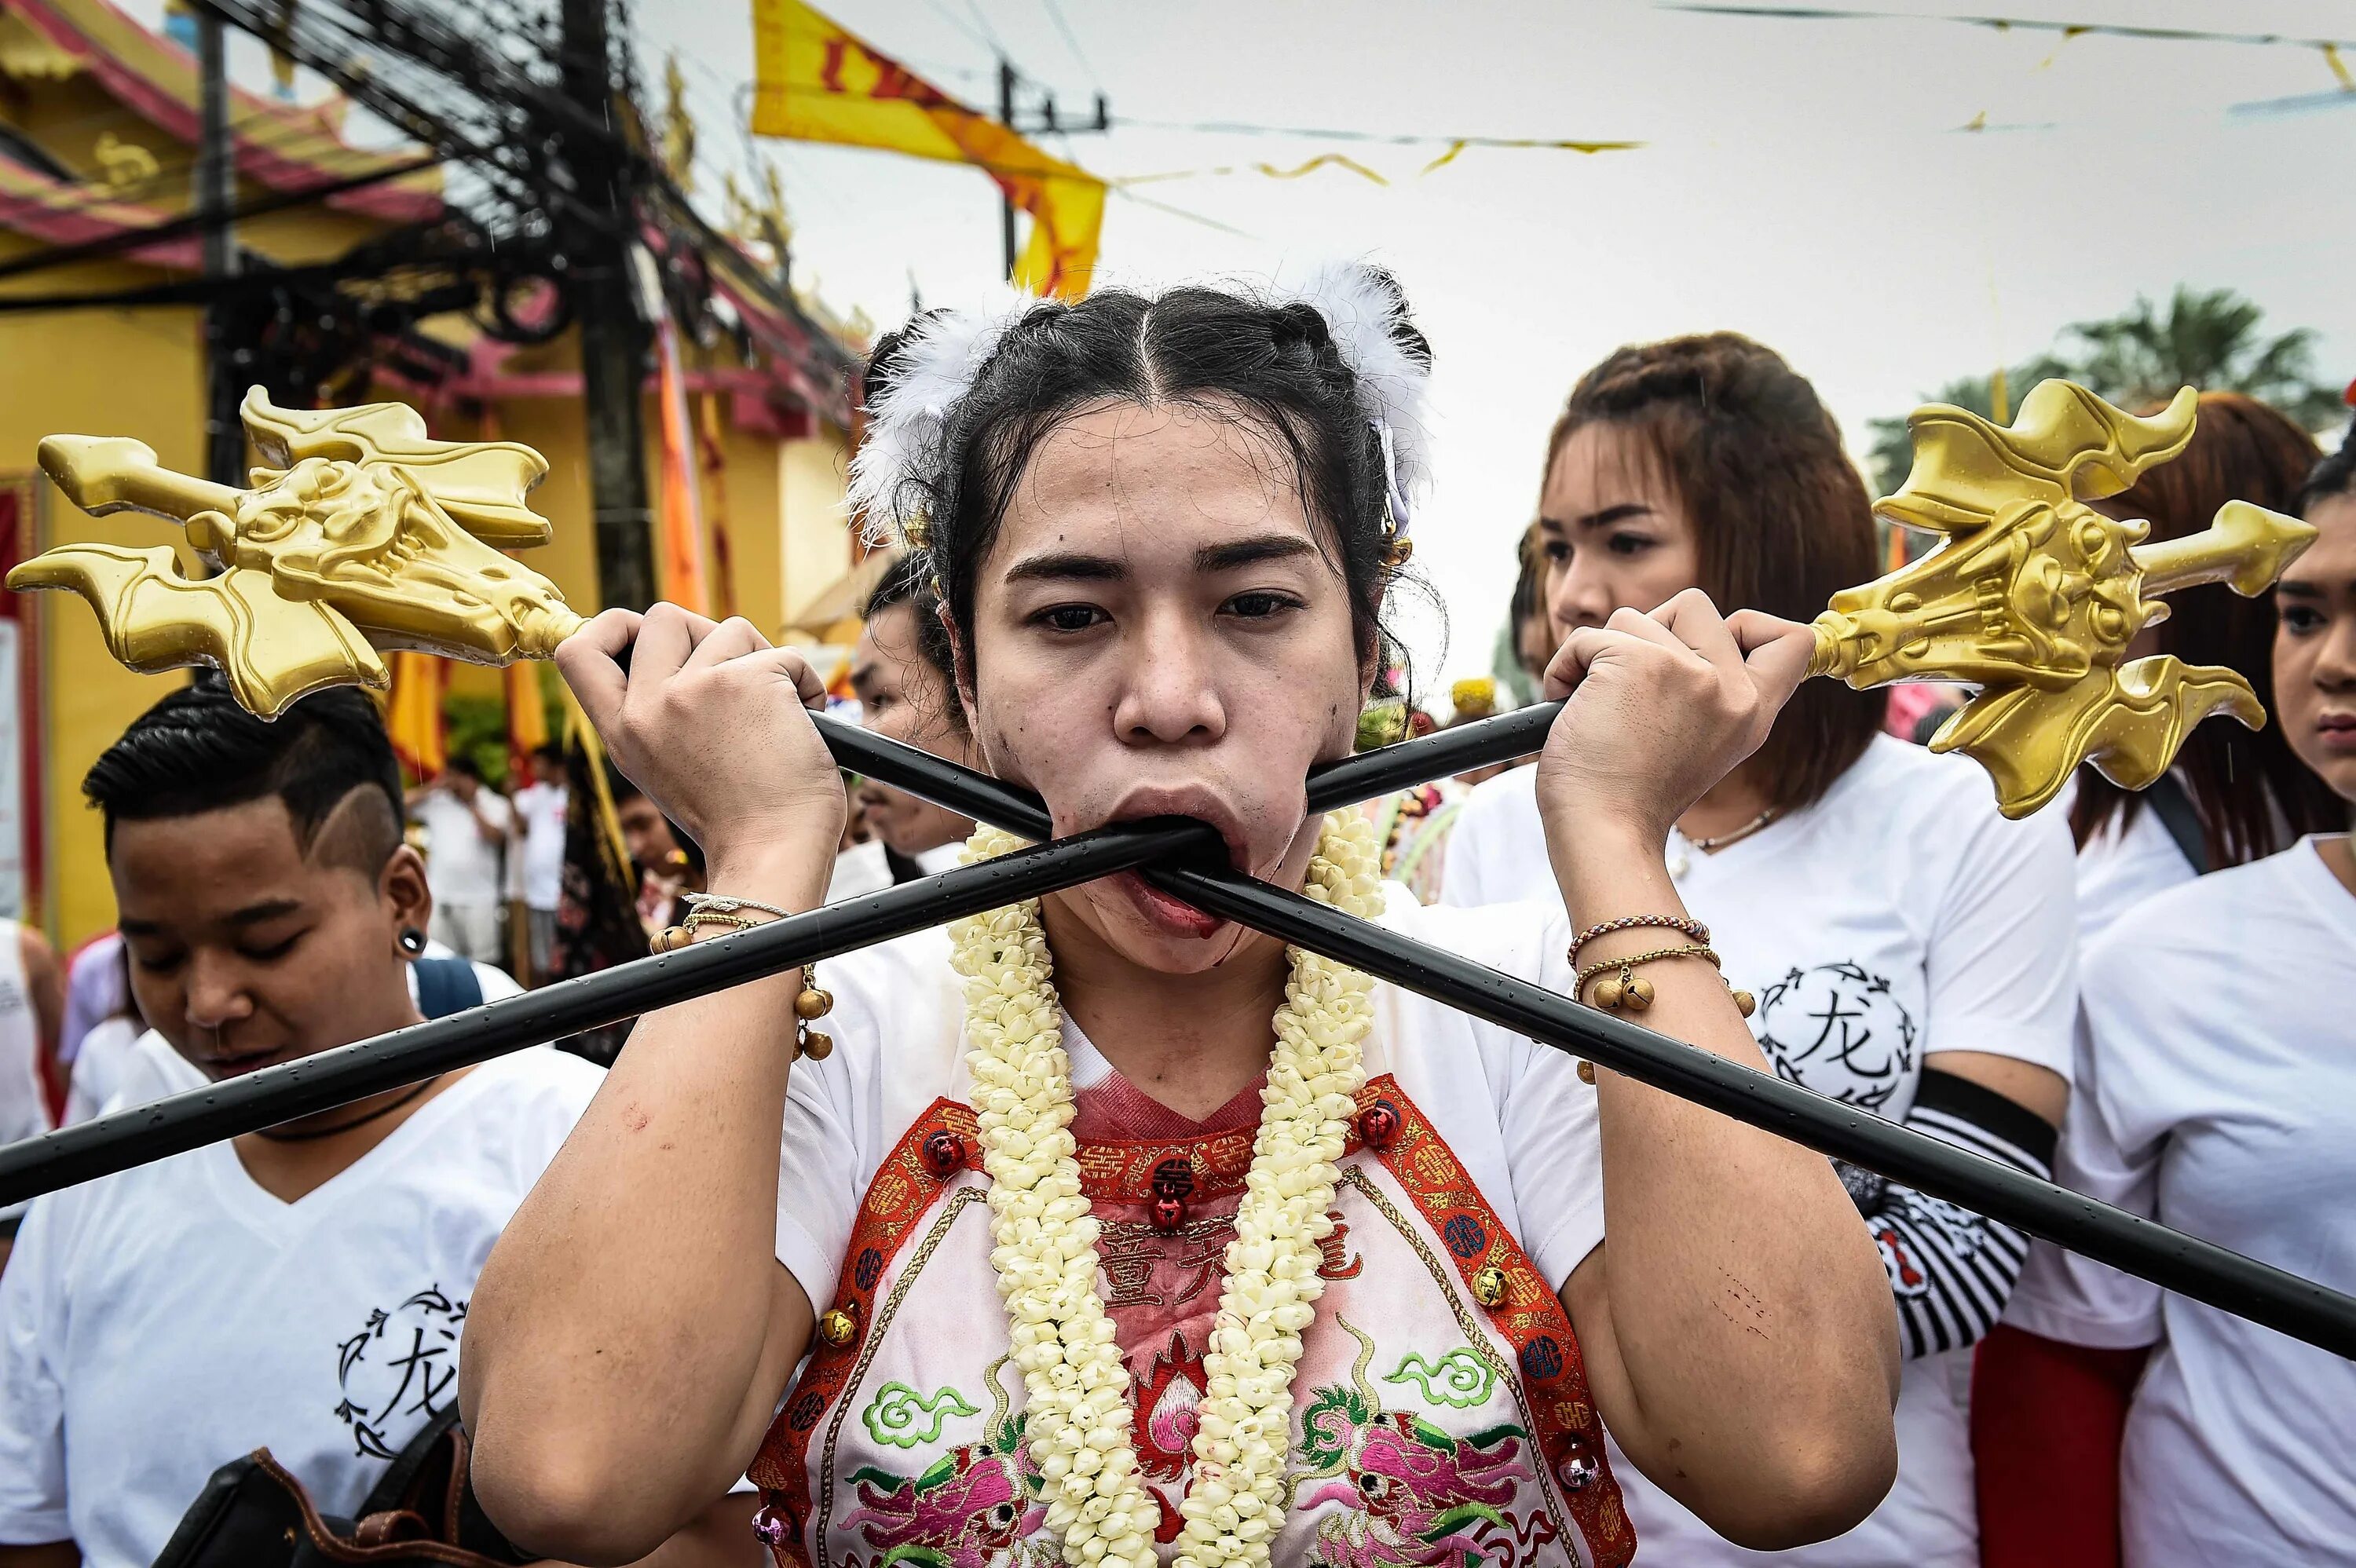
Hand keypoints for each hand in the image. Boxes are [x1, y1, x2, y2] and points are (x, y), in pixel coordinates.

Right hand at [555, 604, 845, 894]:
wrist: (774, 856)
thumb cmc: (737, 821)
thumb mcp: (667, 769)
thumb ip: (659, 715)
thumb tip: (683, 654)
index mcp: (623, 733)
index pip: (577, 651)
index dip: (610, 627)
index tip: (640, 634)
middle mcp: (648, 708)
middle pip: (664, 616)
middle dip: (706, 634)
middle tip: (734, 676)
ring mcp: (695, 691)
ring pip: (730, 629)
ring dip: (762, 661)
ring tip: (774, 714)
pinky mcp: (748, 682)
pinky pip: (786, 655)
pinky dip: (805, 683)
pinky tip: (806, 723)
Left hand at [1534, 590, 1816, 854]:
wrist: (1602, 835)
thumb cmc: (1631, 795)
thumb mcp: (1700, 743)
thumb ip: (1709, 691)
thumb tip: (1680, 631)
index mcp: (1752, 712)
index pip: (1794, 639)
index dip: (1752, 625)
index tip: (1715, 646)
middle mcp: (1730, 690)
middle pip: (1695, 605)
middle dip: (1651, 633)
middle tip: (1633, 691)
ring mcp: (1688, 672)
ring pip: (1633, 617)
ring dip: (1602, 654)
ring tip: (1599, 709)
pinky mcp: (1636, 662)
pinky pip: (1586, 637)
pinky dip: (1565, 667)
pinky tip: (1568, 707)